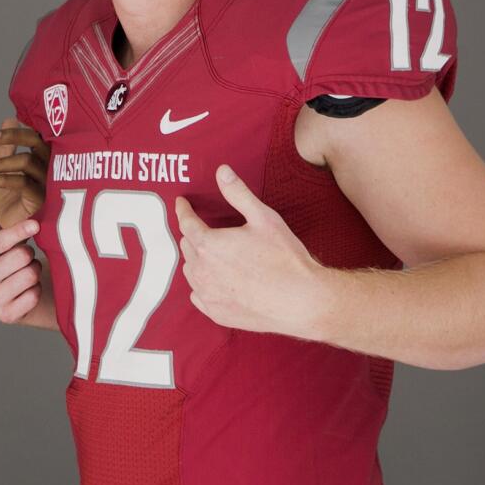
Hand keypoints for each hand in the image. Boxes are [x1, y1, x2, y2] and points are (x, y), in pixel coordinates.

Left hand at [0, 118, 48, 227]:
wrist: (4, 235)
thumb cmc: (7, 202)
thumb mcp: (3, 169)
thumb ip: (6, 147)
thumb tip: (10, 119)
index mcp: (43, 159)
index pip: (35, 136)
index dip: (16, 132)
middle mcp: (50, 168)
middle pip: (37, 143)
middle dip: (13, 137)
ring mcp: (49, 184)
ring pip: (27, 161)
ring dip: (1, 162)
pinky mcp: (44, 201)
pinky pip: (24, 183)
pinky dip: (4, 179)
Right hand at [0, 183, 42, 323]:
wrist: (5, 294)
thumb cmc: (1, 257)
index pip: (0, 241)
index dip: (20, 231)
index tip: (35, 225)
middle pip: (21, 257)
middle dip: (28, 254)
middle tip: (22, 256)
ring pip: (30, 275)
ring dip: (34, 271)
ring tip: (24, 271)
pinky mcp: (6, 316)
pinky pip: (33, 295)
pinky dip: (35, 290)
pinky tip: (27, 289)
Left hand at [174, 165, 330, 340]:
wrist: (302, 301)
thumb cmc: (285, 257)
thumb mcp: (264, 218)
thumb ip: (238, 193)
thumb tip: (221, 171)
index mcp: (209, 244)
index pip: (186, 223)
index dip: (183, 210)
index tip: (182, 203)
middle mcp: (202, 271)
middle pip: (188, 246)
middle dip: (193, 234)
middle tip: (204, 229)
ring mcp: (207, 294)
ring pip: (191, 271)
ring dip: (197, 260)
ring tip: (211, 254)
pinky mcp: (216, 313)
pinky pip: (198, 295)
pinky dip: (203, 285)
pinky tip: (215, 282)